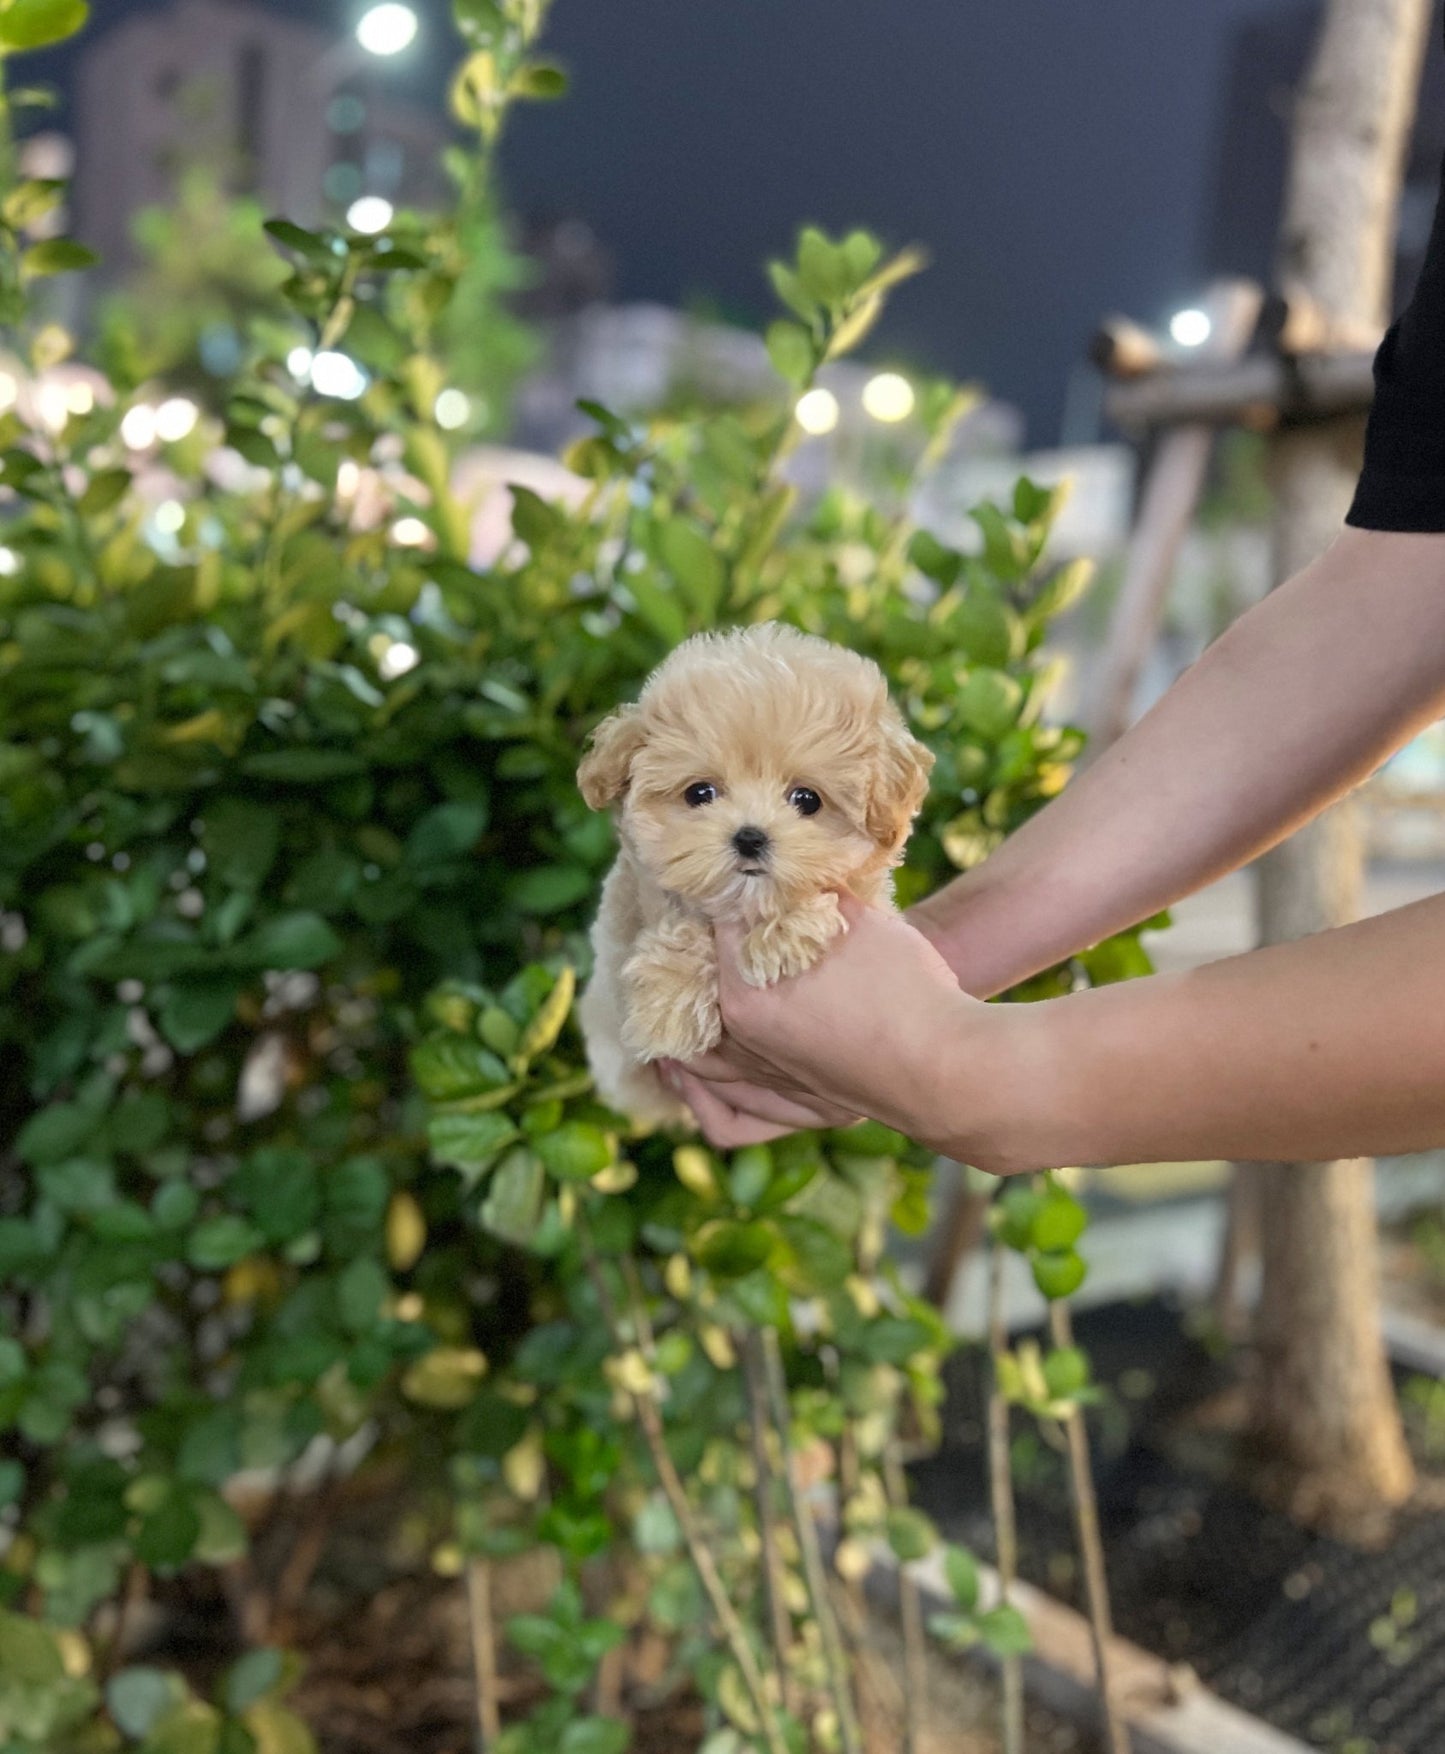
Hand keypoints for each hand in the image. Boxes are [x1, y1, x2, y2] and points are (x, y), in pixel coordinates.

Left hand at [662, 892, 985, 1151]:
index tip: (721, 880)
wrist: (955, 1068)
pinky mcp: (798, 1113)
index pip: (713, 933)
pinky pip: (730, 1117)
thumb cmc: (907, 988)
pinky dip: (703, 1101)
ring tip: (666, 1014)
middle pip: (692, 1000)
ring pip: (700, 1066)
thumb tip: (788, 864)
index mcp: (747, 994)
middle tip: (690, 937)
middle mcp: (746, 1044)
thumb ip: (815, 894)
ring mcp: (771, 1084)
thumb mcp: (859, 920)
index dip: (718, 900)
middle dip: (687, 966)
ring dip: (679, 1037)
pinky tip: (690, 1082)